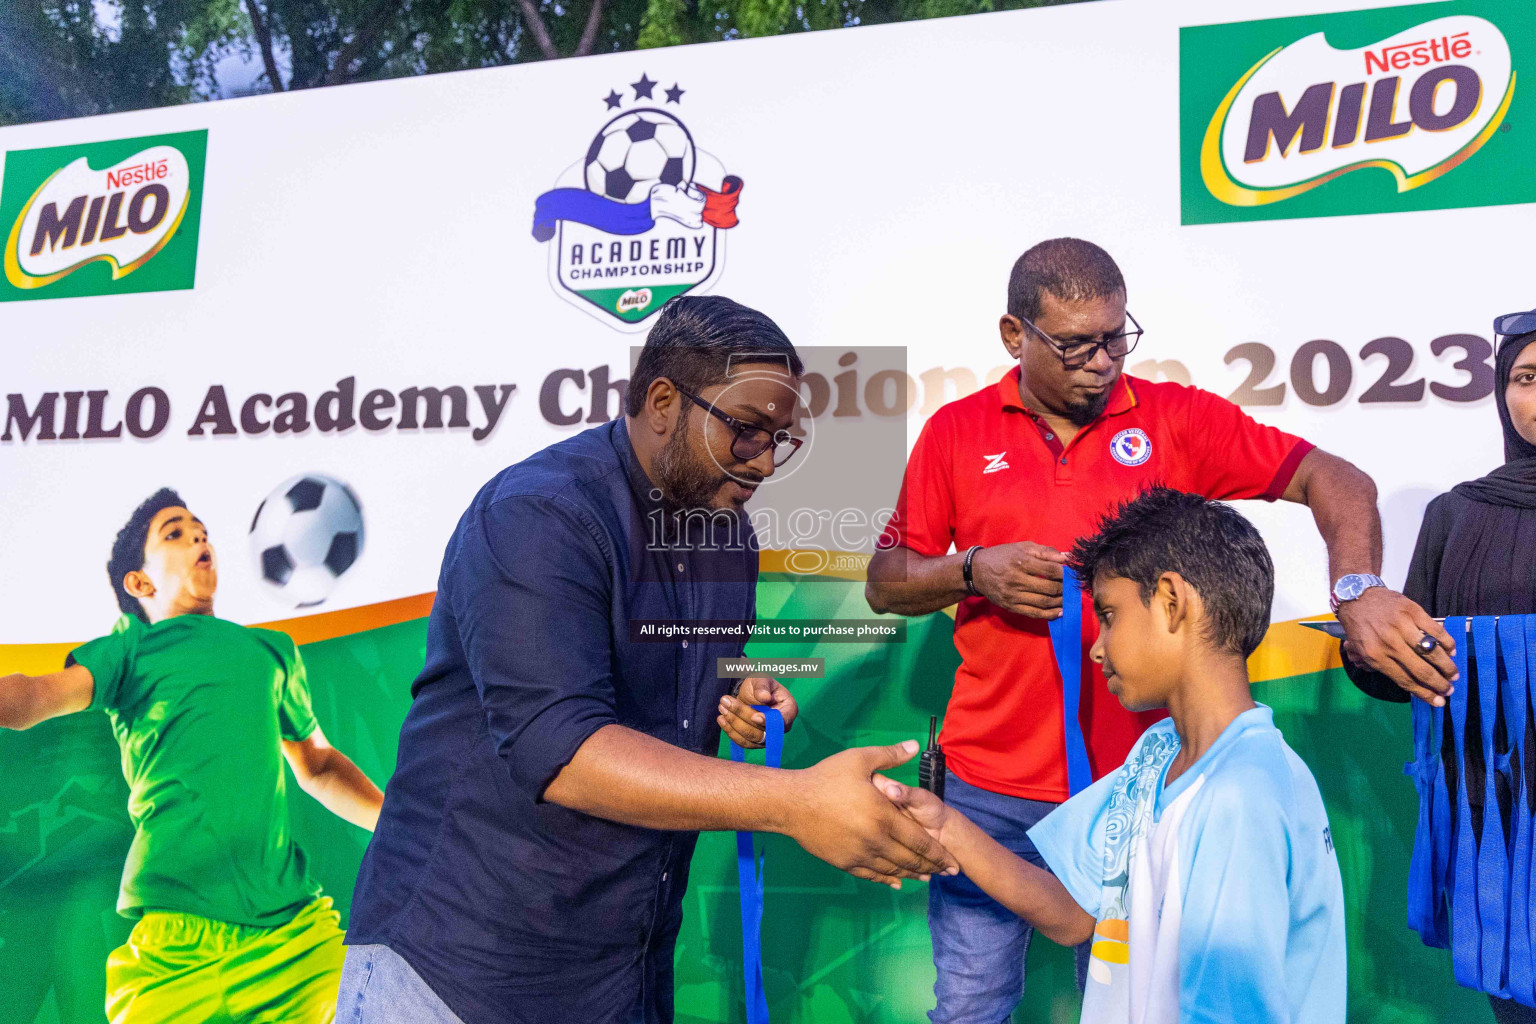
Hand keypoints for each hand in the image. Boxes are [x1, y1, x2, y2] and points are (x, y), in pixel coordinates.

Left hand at [718, 677, 797, 747]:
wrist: (751, 694)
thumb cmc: (760, 685)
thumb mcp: (762, 679)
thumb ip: (762, 687)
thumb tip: (764, 697)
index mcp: (789, 710)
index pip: (781, 721)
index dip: (768, 722)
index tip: (755, 716)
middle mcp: (781, 728)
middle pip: (763, 731)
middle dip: (743, 717)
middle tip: (726, 701)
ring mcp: (768, 737)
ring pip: (751, 738)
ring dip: (734, 724)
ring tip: (722, 707)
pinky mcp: (755, 742)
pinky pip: (743, 742)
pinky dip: (731, 732)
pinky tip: (721, 719)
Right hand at [784, 741, 958, 889]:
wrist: (791, 804)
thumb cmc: (825, 778)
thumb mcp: (859, 759)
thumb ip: (890, 755)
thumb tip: (914, 744)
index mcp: (883, 816)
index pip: (920, 841)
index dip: (939, 853)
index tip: (953, 862)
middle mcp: (875, 840)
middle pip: (910, 860)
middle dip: (932, 867)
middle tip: (947, 873)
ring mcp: (859, 854)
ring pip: (893, 870)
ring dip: (913, 875)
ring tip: (927, 878)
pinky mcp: (845, 862)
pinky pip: (872, 875)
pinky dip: (888, 879)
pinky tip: (896, 882)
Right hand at [971, 541, 1065, 617]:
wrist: (976, 571)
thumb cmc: (1002, 556)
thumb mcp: (1022, 547)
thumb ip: (1045, 551)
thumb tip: (1067, 558)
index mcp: (1021, 561)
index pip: (1050, 570)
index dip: (1065, 573)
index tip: (1073, 574)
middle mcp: (1016, 579)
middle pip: (1050, 588)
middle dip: (1065, 589)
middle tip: (1073, 588)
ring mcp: (1013, 595)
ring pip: (1044, 602)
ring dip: (1060, 602)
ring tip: (1069, 599)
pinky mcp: (1010, 606)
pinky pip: (1033, 613)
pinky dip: (1049, 614)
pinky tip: (1059, 612)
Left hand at [1337, 588, 1457, 704]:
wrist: (1357, 595)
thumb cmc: (1359, 625)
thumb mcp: (1358, 650)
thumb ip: (1373, 667)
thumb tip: (1396, 681)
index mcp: (1375, 656)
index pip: (1405, 680)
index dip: (1425, 693)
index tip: (1438, 702)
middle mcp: (1389, 643)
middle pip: (1422, 670)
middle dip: (1439, 684)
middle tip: (1449, 690)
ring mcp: (1402, 626)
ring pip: (1432, 652)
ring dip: (1447, 666)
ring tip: (1454, 674)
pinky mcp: (1412, 611)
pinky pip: (1435, 630)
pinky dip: (1447, 642)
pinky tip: (1451, 651)